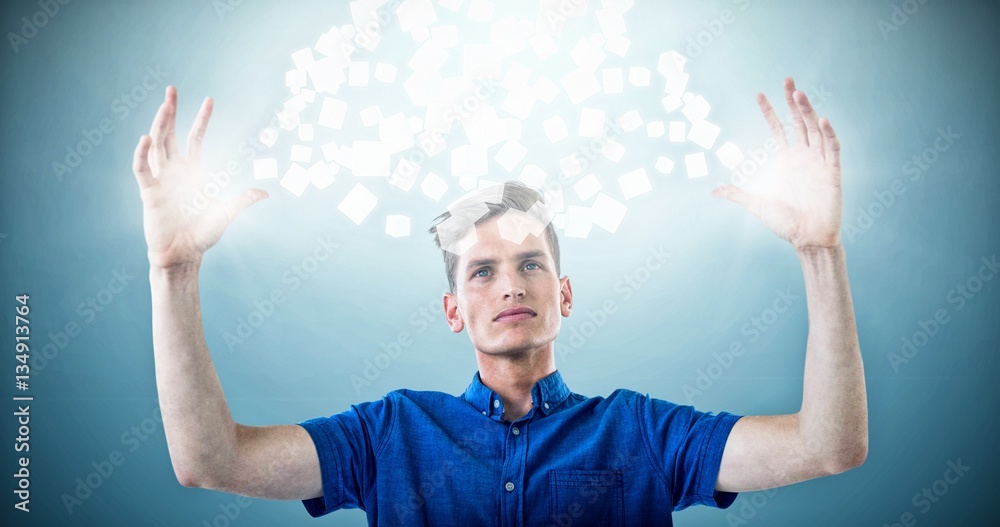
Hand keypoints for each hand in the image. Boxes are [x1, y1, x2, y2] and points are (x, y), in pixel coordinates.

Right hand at [132, 86, 267, 269]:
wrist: (184, 255)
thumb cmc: (203, 234)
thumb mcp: (227, 213)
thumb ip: (243, 200)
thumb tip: (265, 193)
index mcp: (192, 171)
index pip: (195, 138)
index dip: (201, 119)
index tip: (209, 100)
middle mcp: (174, 171)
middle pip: (170, 134)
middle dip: (171, 112)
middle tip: (171, 89)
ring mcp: (160, 180)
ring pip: (156, 145)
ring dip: (159, 125)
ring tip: (165, 106)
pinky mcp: (149, 193)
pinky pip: (142, 170)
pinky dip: (142, 154)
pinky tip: (146, 139)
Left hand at [713, 78, 841, 248]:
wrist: (806, 239)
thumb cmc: (784, 223)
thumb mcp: (756, 204)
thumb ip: (737, 194)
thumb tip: (714, 192)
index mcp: (786, 159)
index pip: (778, 128)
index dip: (770, 111)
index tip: (759, 94)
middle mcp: (803, 156)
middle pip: (799, 121)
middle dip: (793, 101)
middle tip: (787, 80)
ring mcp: (819, 162)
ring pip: (814, 129)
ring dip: (808, 111)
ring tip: (799, 94)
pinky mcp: (833, 172)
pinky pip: (832, 148)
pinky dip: (828, 134)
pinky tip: (821, 119)